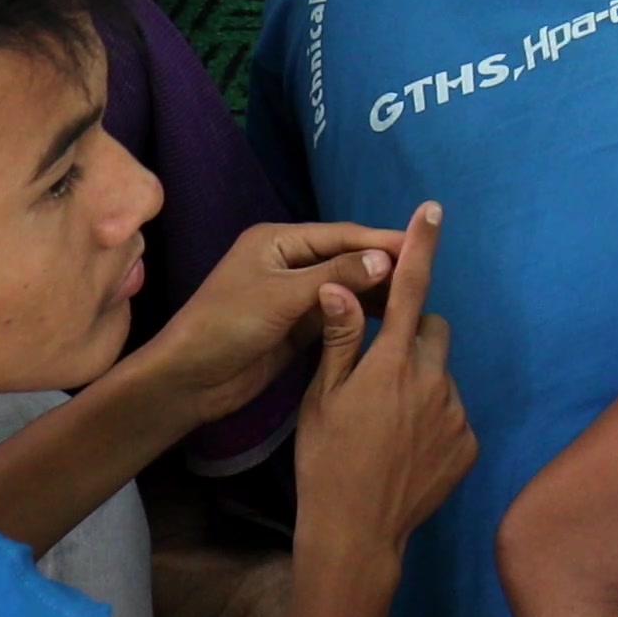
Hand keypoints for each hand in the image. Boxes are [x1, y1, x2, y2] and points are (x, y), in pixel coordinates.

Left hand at [135, 220, 413, 429]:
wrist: (188, 380)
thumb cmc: (227, 326)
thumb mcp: (281, 296)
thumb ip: (335, 276)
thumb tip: (388, 260)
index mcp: (278, 241)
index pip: (342, 236)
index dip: (382, 241)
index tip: (423, 243)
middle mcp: (288, 261)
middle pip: (346, 257)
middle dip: (383, 265)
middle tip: (429, 272)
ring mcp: (293, 294)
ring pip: (345, 287)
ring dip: (376, 290)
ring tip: (418, 296)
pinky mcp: (296, 325)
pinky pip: (338, 313)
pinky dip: (361, 313)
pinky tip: (390, 318)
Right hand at [298, 203, 477, 565]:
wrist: (356, 532)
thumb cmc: (326, 461)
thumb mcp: (322, 398)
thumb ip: (339, 339)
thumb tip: (341, 286)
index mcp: (391, 364)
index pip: (410, 290)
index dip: (421, 247)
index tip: (433, 211)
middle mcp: (432, 381)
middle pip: (433, 332)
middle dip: (413, 337)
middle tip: (379, 372)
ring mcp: (456, 414)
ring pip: (442, 376)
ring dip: (422, 384)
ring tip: (387, 425)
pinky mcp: (469, 445)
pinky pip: (454, 414)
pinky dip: (435, 420)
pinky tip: (406, 450)